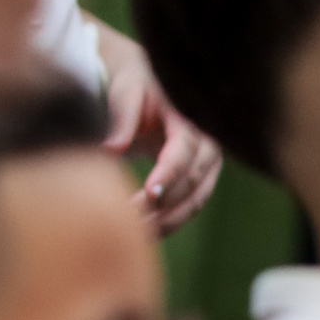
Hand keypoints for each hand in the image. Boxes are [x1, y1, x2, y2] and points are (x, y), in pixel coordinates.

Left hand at [96, 24, 222, 232]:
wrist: (150, 86)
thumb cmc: (136, 86)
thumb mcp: (126, 92)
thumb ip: (122, 118)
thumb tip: (109, 151)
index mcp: (190, 116)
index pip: (184, 150)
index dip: (169, 173)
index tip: (149, 194)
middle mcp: (208, 141)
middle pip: (193, 180)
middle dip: (164, 204)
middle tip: (130, 219)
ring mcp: (209, 163)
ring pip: (197, 199)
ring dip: (169, 220)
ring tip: (137, 233)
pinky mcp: (202, 178)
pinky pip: (191, 204)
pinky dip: (171, 221)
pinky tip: (146, 232)